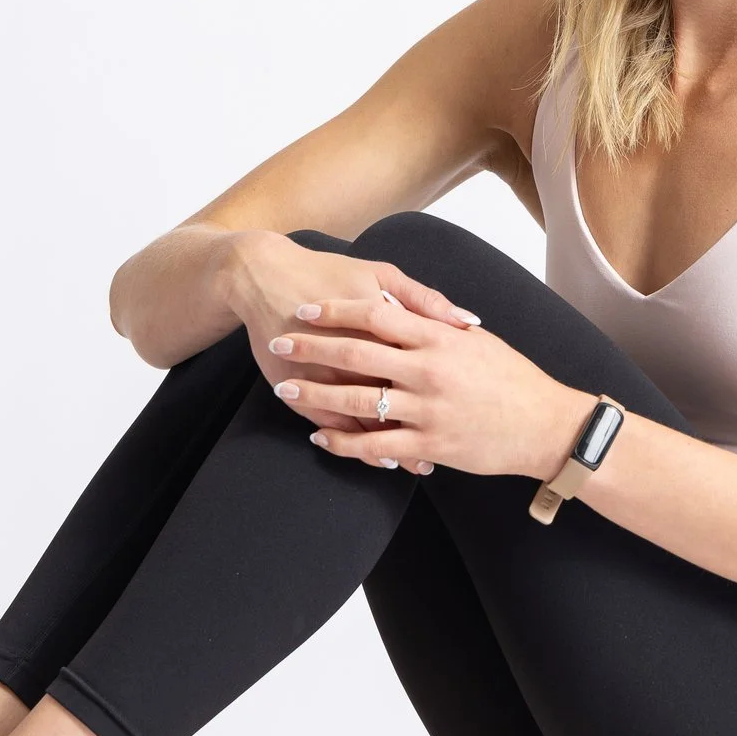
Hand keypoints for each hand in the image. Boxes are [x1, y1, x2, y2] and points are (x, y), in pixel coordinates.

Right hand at [220, 233, 480, 432]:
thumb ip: (424, 299)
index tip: (472, 409)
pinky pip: (333, 428)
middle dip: (425, 426)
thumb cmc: (328, 272)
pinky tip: (379, 457)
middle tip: (456, 445)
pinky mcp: (298, 392)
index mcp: (379, 323)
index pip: (421, 363)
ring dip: (393, 446)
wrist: (264, 277)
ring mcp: (323, 377)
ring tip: (421, 462)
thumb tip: (465, 322)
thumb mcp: (379, 273)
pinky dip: (356, 446)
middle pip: (395, 397)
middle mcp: (352, 354)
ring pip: (365, 422)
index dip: (447, 389)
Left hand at [267, 295, 594, 478]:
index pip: (377, 315)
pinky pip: (375, 445)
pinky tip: (320, 436)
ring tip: (285, 388)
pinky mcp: (430, 445)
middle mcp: (429, 371)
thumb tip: (407, 308)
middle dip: (312, 348)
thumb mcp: (478, 341)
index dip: (335, 310)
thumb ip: (440, 324)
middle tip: (279, 342)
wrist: (547, 426)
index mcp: (439, 338)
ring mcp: (428, 410)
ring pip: (358, 401)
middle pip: (357, 354)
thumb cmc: (514, 380)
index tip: (305, 308)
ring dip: (316, 395)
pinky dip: (343, 441)